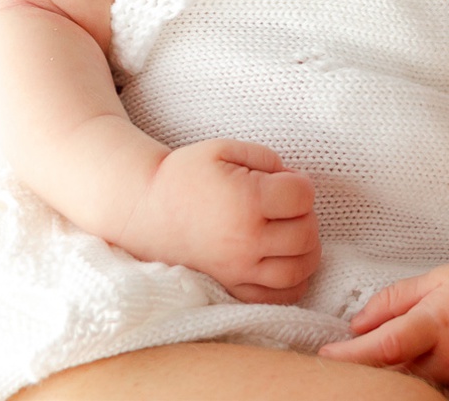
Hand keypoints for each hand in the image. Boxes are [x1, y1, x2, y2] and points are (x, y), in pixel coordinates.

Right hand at [115, 139, 320, 302]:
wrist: (142, 210)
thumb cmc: (184, 175)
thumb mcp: (225, 149)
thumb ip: (268, 160)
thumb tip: (296, 182)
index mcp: (246, 201)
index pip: (302, 197)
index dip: (300, 184)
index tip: (284, 181)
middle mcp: (245, 241)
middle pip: (306, 234)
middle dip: (305, 215)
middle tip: (287, 206)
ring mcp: (237, 270)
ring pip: (298, 271)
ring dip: (306, 251)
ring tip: (291, 233)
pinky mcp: (229, 287)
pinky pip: (277, 298)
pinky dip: (292, 283)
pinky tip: (285, 262)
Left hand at [315, 252, 448, 385]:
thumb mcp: (433, 279)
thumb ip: (392, 300)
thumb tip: (356, 326)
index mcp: (438, 320)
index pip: (386, 346)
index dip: (351, 355)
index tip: (324, 354)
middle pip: (394, 372)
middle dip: (364, 369)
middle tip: (339, 363)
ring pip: (411, 383)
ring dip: (390, 374)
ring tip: (376, 361)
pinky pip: (432, 389)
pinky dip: (414, 381)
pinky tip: (408, 369)